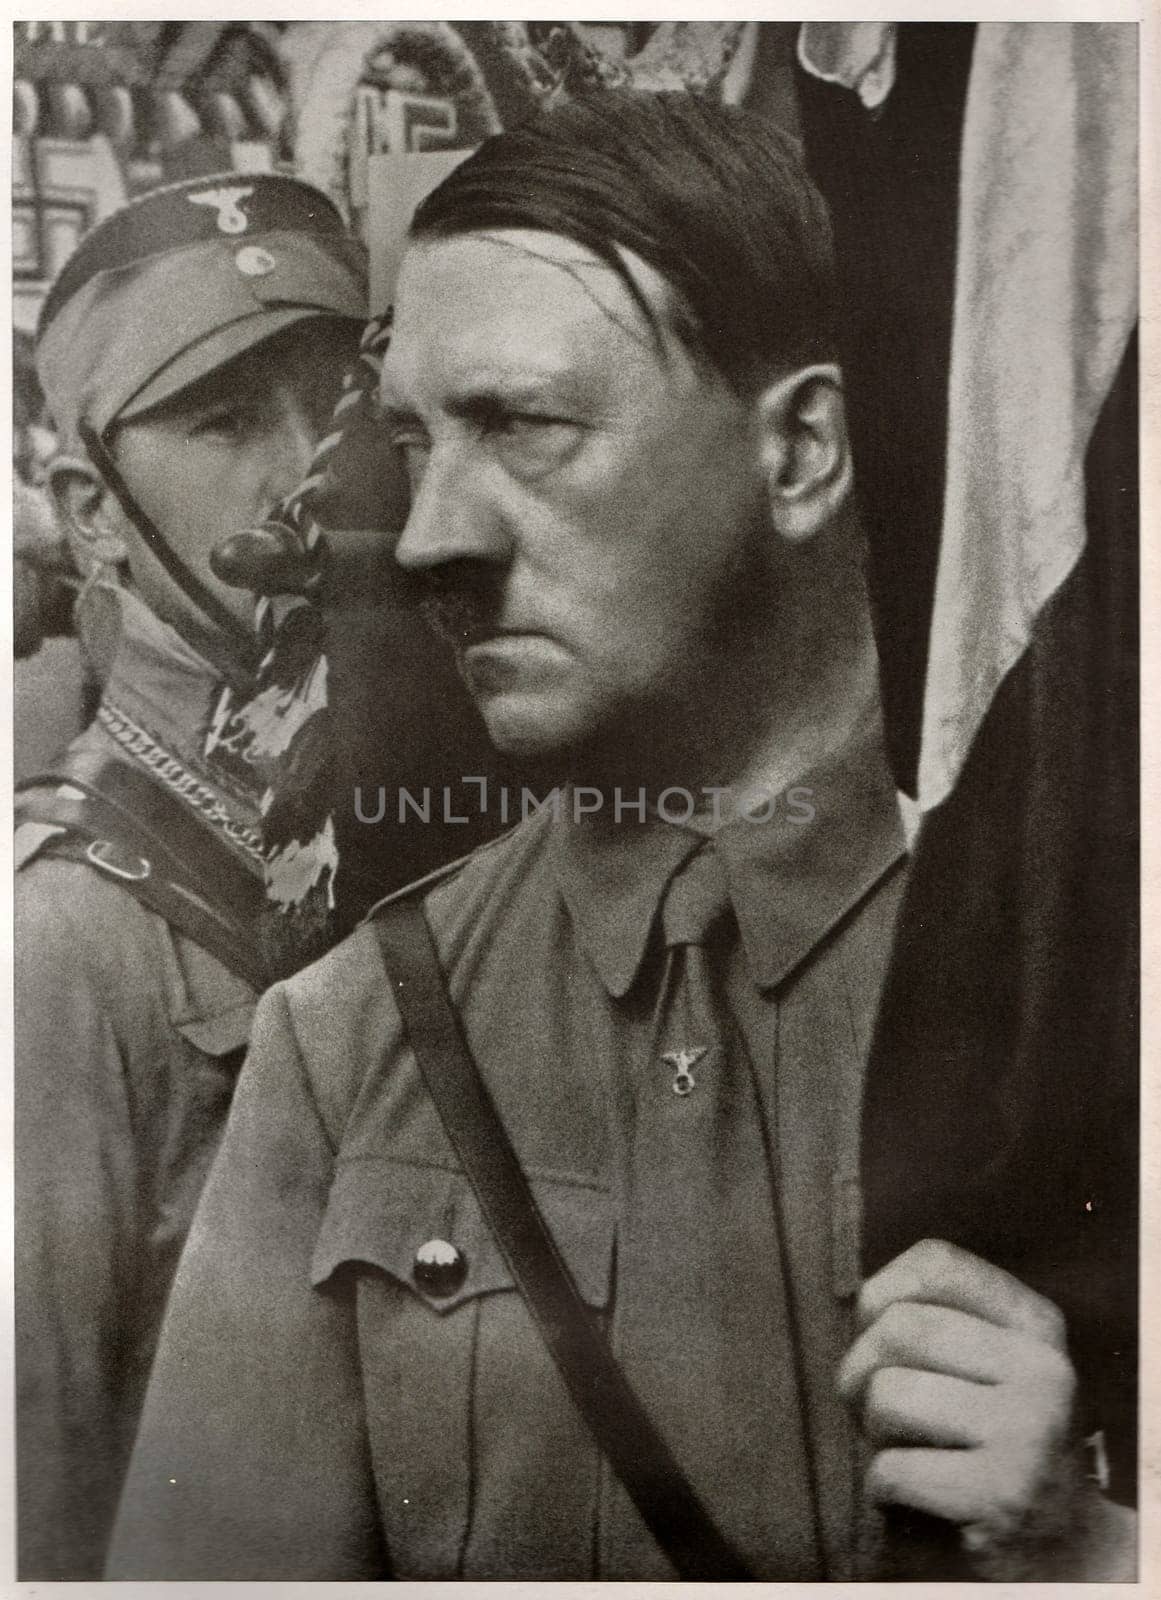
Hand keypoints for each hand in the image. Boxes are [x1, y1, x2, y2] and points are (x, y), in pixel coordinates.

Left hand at [838, 1238, 1079, 1572]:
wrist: (1066, 1551)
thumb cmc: (995, 1443)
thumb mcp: (989, 1365)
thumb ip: (938, 1319)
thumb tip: (861, 1302)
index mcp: (1036, 1324)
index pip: (937, 1262)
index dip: (882, 1295)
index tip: (880, 1337)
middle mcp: (1042, 1369)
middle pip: (898, 1326)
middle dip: (860, 1372)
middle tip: (872, 1412)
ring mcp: (1028, 1431)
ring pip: (886, 1395)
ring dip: (873, 1434)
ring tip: (908, 1454)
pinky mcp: (1002, 1495)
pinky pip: (890, 1470)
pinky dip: (882, 1490)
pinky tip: (917, 1500)